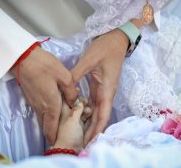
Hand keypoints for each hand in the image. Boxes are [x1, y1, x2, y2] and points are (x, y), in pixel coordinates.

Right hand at [10, 46, 77, 144]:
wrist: (23, 58)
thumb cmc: (45, 66)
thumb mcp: (64, 76)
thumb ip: (71, 92)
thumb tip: (73, 101)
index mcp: (51, 104)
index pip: (52, 126)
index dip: (54, 136)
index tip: (57, 142)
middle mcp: (40, 107)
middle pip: (45, 125)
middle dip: (51, 133)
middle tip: (59, 135)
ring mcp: (33, 102)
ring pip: (41, 118)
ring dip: (48, 124)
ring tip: (57, 125)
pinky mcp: (30, 97)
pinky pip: (39, 111)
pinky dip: (45, 115)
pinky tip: (52, 110)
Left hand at [54, 99, 90, 151]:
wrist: (70, 150)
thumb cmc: (68, 134)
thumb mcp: (72, 120)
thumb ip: (77, 109)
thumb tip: (80, 100)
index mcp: (63, 112)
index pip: (66, 100)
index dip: (71, 94)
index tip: (79, 90)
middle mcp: (69, 115)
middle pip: (75, 105)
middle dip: (81, 103)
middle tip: (86, 101)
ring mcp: (75, 121)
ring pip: (81, 111)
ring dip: (86, 109)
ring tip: (90, 109)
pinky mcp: (81, 126)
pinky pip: (85, 118)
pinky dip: (88, 115)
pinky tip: (91, 113)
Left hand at [71, 29, 128, 145]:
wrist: (116, 39)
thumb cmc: (105, 48)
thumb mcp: (89, 60)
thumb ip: (76, 74)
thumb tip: (64, 88)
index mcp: (107, 90)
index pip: (103, 115)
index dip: (97, 129)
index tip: (90, 141)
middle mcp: (106, 93)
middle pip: (100, 116)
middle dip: (92, 130)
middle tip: (81, 143)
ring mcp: (103, 90)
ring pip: (96, 111)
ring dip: (89, 122)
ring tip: (79, 133)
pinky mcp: (99, 86)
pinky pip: (93, 102)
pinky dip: (87, 111)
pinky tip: (79, 115)